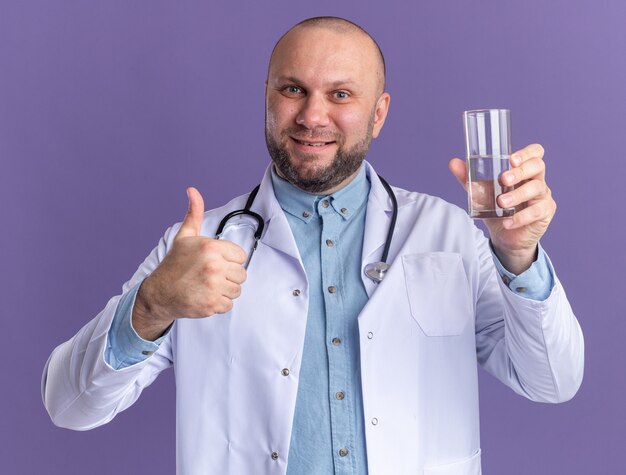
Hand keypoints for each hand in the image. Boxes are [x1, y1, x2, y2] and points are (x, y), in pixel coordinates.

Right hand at [132, 187, 246, 339]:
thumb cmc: (174, 264)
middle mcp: (214, 266)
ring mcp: (213, 287)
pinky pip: (229, 304)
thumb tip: (192, 190)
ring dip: (225, 290)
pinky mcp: (212, 304)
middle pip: (241, 274)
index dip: (229, 260)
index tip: (215, 262)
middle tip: (210, 276)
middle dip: (228, 276)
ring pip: (237, 290)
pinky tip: (205, 296)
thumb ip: (194, 213)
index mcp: (211, 248)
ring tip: (208, 286)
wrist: (159, 293)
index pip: (240, 256)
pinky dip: (220, 304)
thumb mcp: (185, 237)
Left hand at [449, 143, 555, 273]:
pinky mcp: (544, 212)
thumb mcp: (482, 193)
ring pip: (536, 188)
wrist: (505, 236)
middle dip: (520, 171)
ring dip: (517, 195)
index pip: (535, 153)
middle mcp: (536, 179)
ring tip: (501, 203)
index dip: (527, 152)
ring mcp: (543, 195)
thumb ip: (469, 179)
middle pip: (538, 166)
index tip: (512, 159)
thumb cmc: (497, 209)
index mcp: (523, 170)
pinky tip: (507, 222)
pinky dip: (520, 217)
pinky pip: (536, 211)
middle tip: (503, 180)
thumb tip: (453, 163)